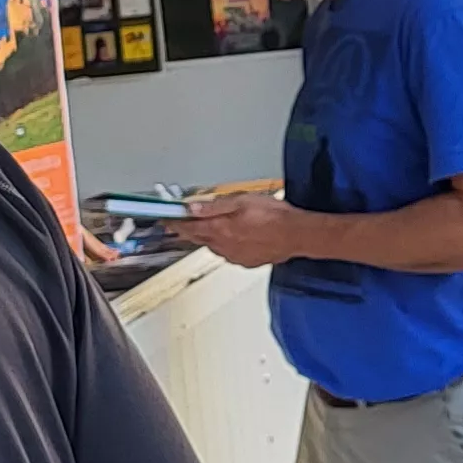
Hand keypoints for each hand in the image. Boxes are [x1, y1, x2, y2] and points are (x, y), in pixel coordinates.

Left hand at [181, 193, 306, 267]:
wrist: (296, 235)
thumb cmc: (273, 216)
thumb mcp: (241, 201)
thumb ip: (214, 206)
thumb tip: (191, 208)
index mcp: (219, 229)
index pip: (188, 227)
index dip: (174, 223)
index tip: (167, 220)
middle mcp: (223, 246)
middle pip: (197, 238)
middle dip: (187, 230)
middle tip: (180, 223)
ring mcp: (234, 256)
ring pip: (212, 246)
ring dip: (207, 237)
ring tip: (208, 227)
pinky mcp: (245, 261)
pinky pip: (228, 253)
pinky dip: (224, 245)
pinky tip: (232, 238)